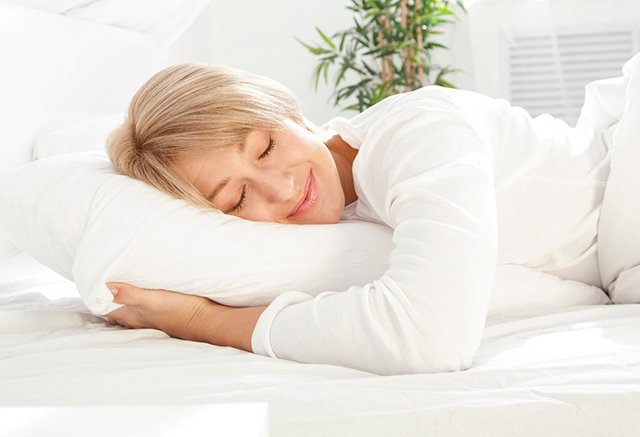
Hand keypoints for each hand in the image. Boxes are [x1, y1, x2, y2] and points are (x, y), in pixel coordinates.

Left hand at [105, 283, 265, 351]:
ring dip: (119, 301)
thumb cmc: (182, 310)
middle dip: (104, 298)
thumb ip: (130, 294)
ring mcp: (150, 319)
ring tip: (113, 289)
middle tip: (97, 282)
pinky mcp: (162, 316)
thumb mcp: (155, 298)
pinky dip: (135, 303)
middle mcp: (138, 319)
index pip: (104, 307)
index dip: (95, 295)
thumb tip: (104, 287)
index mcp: (132, 314)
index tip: (89, 281)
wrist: (208, 321)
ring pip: (127, 311)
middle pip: (113, 310)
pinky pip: (141, 311)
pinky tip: (140, 298)